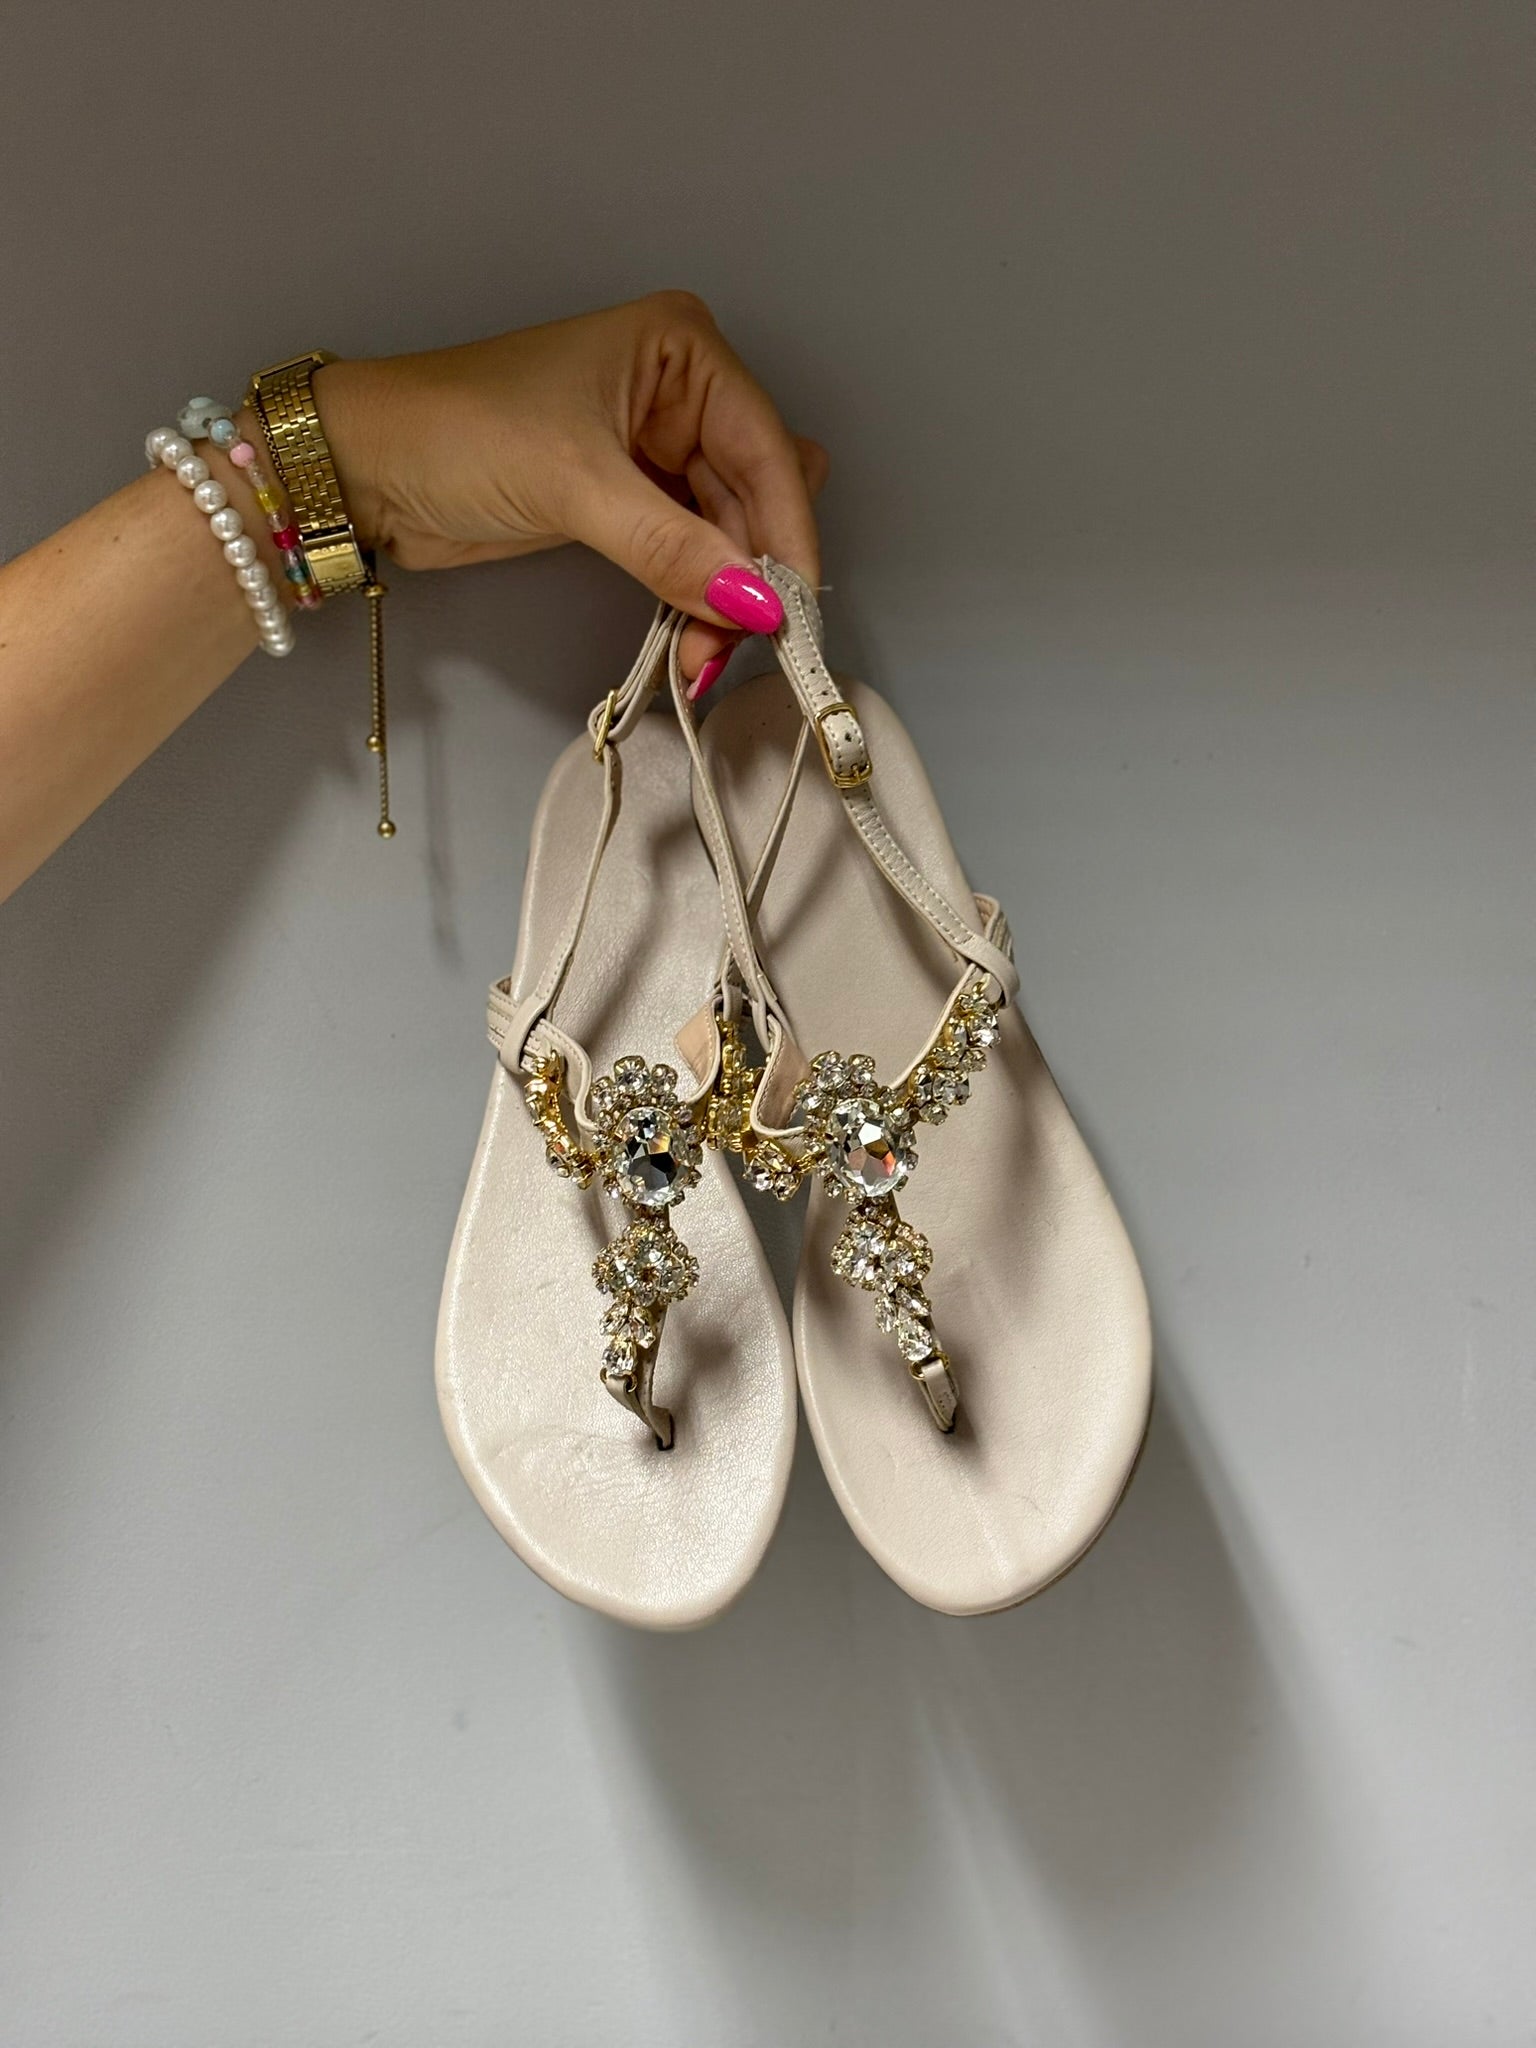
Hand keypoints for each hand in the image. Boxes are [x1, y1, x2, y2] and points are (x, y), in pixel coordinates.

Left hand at [316, 292, 828, 686]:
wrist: (368, 466)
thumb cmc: (456, 430)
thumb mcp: (574, 485)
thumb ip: (672, 549)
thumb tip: (753, 606)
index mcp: (683, 349)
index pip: (768, 449)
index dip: (786, 535)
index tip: (790, 613)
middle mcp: (684, 393)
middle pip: (758, 498)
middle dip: (752, 576)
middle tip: (736, 649)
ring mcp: (660, 450)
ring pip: (731, 537)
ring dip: (725, 601)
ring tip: (702, 661)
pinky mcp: (634, 503)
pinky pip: (693, 558)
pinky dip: (696, 601)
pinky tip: (690, 644)